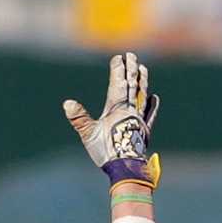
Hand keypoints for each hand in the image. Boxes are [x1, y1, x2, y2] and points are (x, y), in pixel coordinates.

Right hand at [63, 51, 161, 187]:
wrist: (126, 166)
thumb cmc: (107, 151)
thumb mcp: (89, 134)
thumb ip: (79, 118)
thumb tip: (67, 103)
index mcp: (117, 108)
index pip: (118, 84)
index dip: (118, 70)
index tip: (119, 57)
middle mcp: (130, 109)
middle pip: (132, 85)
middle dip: (131, 69)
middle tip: (132, 55)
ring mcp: (139, 118)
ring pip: (142, 95)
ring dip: (143, 80)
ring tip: (143, 68)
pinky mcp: (145, 129)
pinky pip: (150, 113)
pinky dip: (152, 104)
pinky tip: (154, 97)